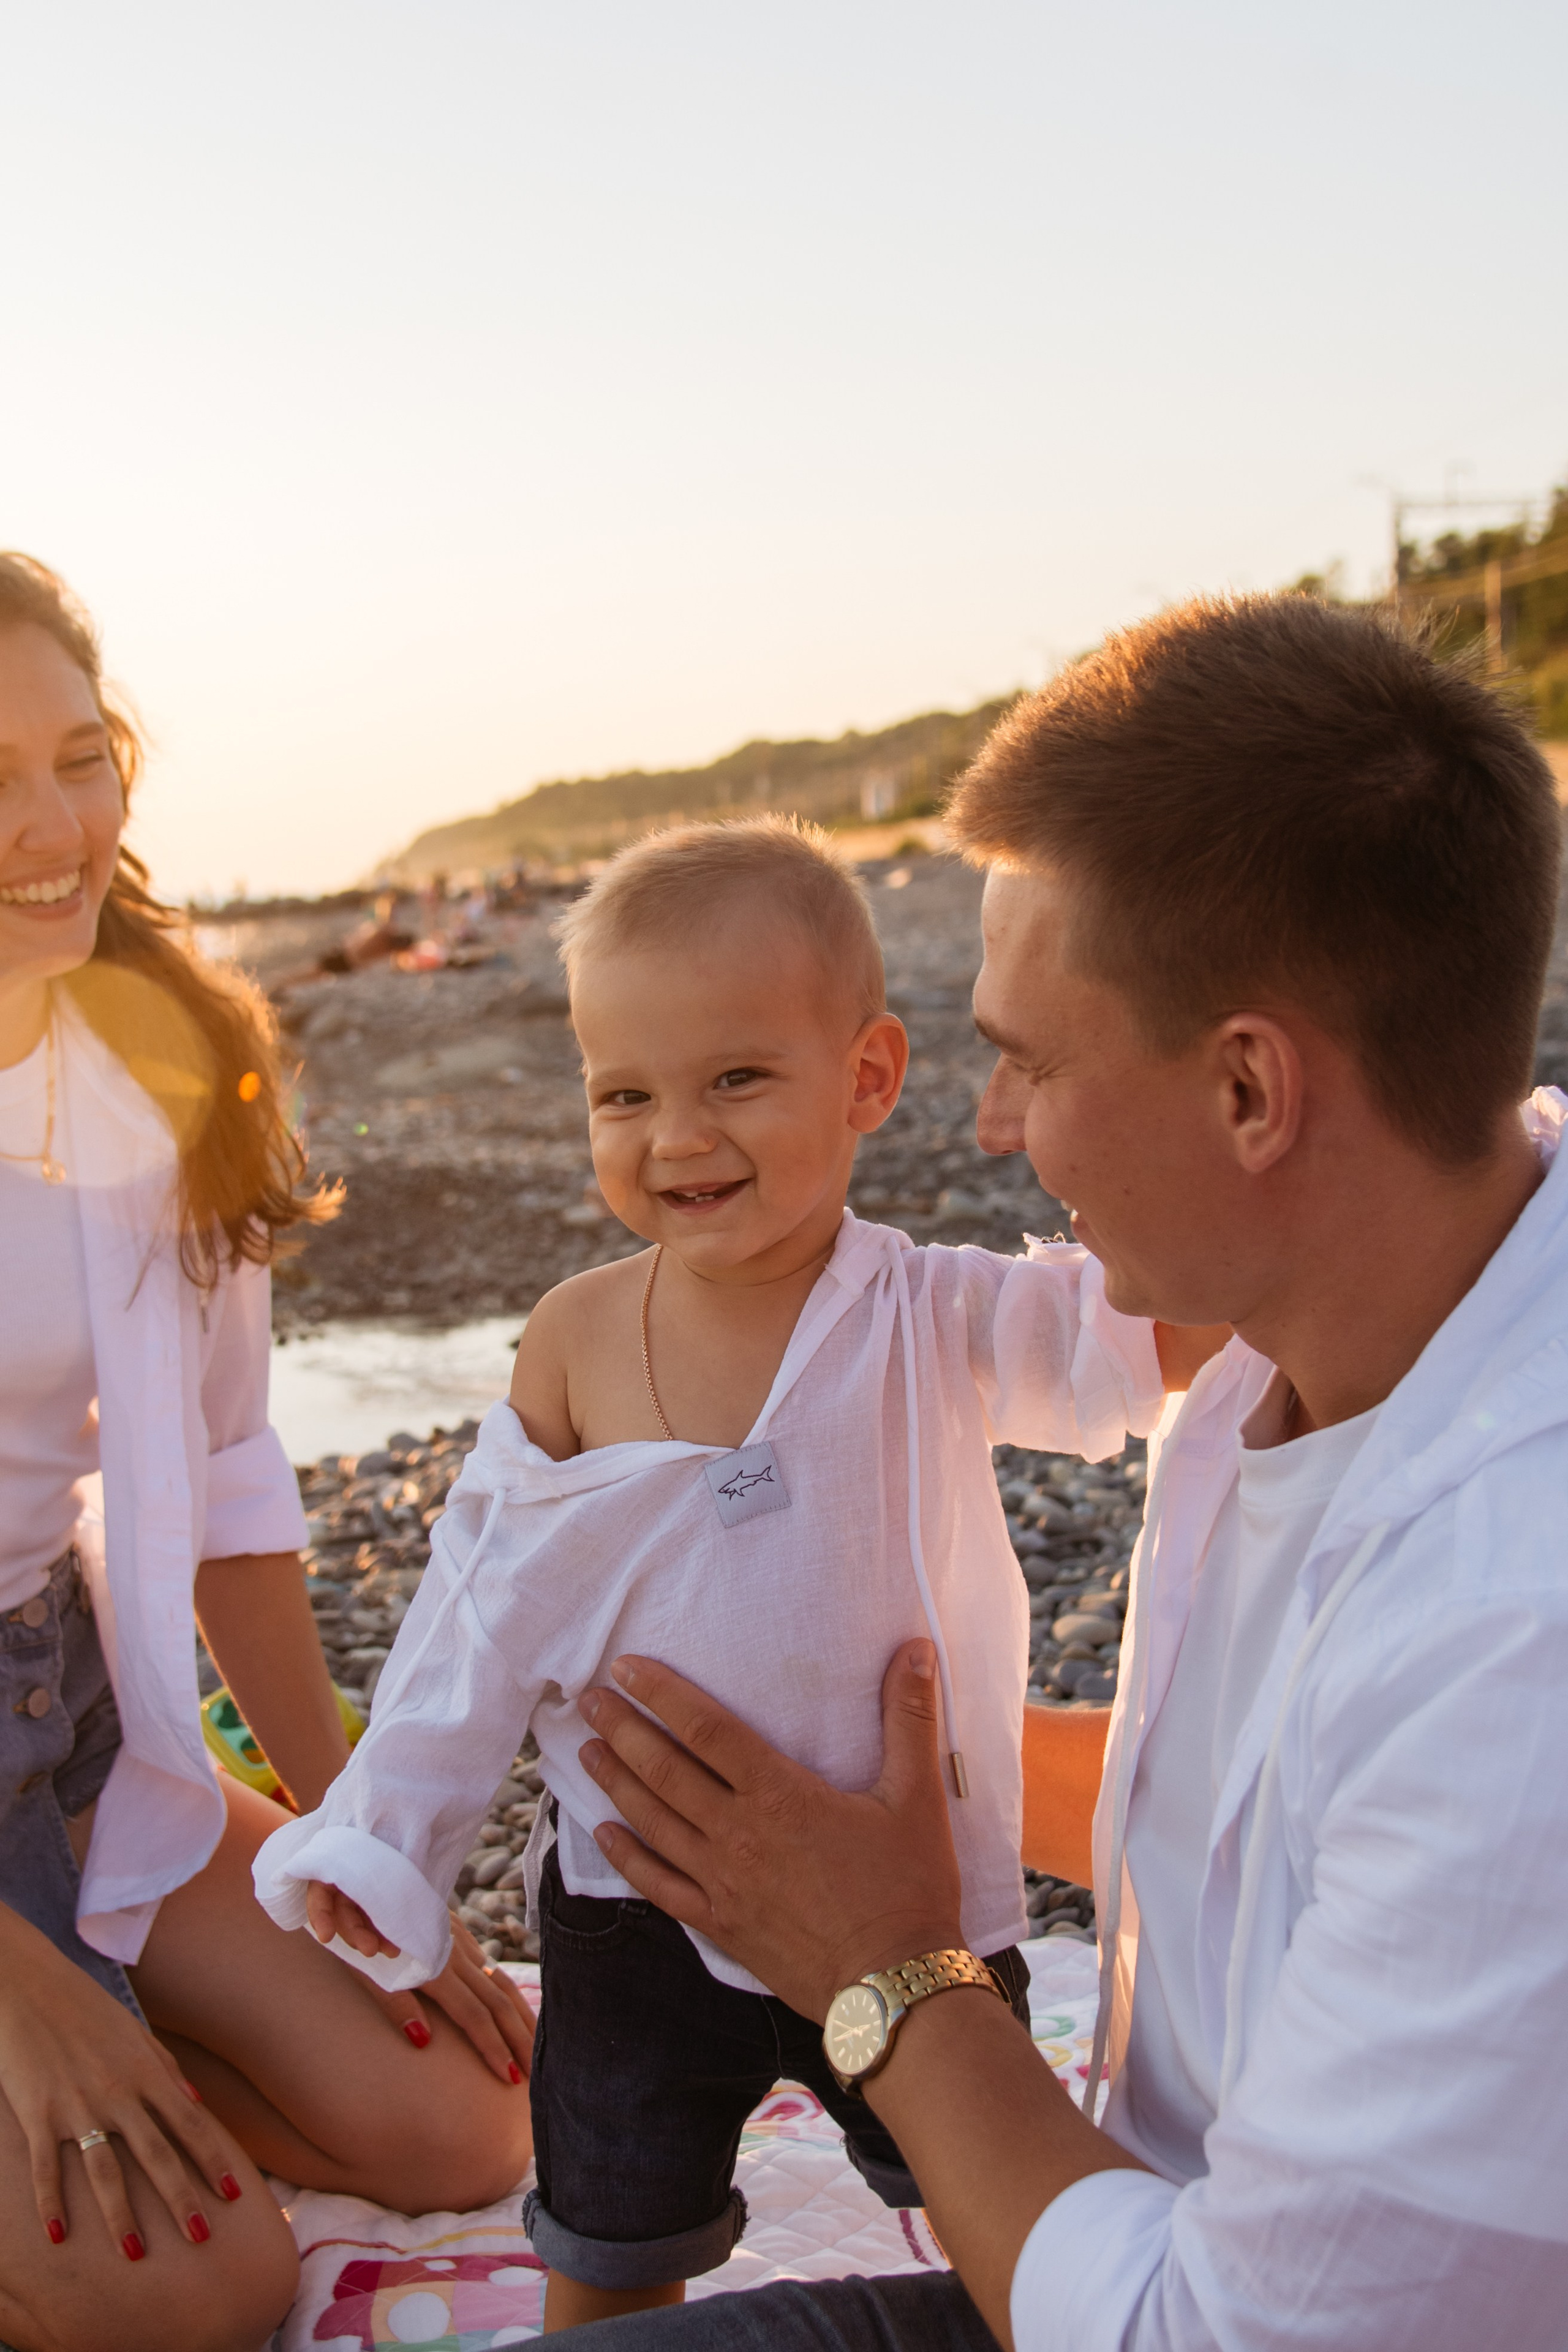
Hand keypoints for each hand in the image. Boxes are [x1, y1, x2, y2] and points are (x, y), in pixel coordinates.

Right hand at [0, 1901, 245, 2256]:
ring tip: (136, 2252)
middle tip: (201, 2236)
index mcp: (145, 2072)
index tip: (234, 2193)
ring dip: (121, 2214)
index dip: (213, 2159)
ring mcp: (77, 2105)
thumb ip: (166, 2069)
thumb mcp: (135, 2033)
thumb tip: (196, 2100)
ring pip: (105, 2170)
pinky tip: (59, 2235)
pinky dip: (52, 2201)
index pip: (189, 2123)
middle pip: (156, 2154)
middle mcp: (118, 2093)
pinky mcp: (38, 2114)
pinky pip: (48, 2166)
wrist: (30, 1987)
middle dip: (181, 2197)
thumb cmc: (85, 2009)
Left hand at [305, 1882, 534, 2085]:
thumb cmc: (355, 1928)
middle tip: (536, 2077)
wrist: (366, 1872)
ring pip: (499, 1983)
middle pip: (497, 2003)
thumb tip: (422, 2041)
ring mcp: (457, 1941)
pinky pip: (488, 1966)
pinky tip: (509, 2003)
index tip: (512, 2079)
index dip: (493, 2049)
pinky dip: (505, 1991)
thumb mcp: (366, 1968)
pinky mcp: (454, 1932)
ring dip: (518, 2017)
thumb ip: (396, 2002)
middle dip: (518, 2040)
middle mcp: (453, 1955)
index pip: (473, 2016)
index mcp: (435, 1967)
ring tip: (533, 2045)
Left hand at [577, 1637, 963, 2018]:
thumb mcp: (917, 1796)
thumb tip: (917, 1648)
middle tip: (588, 1699)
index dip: (662, 1693)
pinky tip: (602, 1834)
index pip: (706, 1729)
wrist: (892, 1987)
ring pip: (652, 1822)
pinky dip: (626, 1858)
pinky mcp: (720, 1925)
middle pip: (665, 1770)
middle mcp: (738, 1833)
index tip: (626, 1667)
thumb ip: (910, 1717)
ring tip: (587, 1749)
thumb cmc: (908, 1888)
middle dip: (622, 1729)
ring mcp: (723, 1882)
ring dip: (615, 1782)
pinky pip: (659, 1886)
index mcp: (780, 1794)